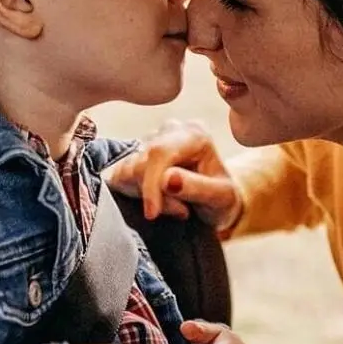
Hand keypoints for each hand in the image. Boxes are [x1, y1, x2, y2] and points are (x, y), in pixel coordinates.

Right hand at [105, 121, 242, 229]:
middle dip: (155, 195)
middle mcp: (169, 130)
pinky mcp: (134, 156)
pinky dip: (137, 195)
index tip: (152, 213)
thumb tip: (167, 179)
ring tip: (176, 205)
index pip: (159, 153)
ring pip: (128, 172)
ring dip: (147, 197)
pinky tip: (159, 200)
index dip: (151, 184)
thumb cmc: (222, 199)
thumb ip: (197, 187)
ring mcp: (149, 141)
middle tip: (182, 212)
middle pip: (140, 163)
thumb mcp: (221, 198)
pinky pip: (121, 178)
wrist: (215, 202)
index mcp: (193, 133)